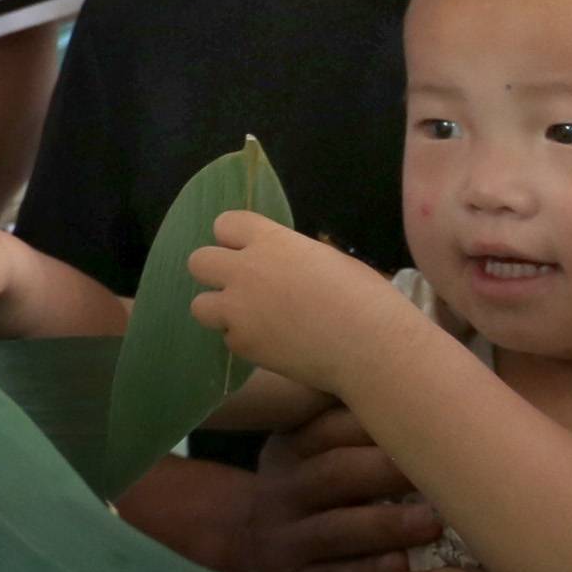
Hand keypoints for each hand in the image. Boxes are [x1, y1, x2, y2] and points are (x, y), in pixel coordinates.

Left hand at [184, 214, 420, 398]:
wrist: (373, 348)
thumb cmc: (368, 299)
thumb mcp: (330, 260)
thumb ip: (293, 257)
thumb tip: (283, 264)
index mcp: (273, 241)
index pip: (225, 224)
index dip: (235, 239)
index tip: (249, 252)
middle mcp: (246, 270)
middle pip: (198, 261)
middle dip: (216, 273)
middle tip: (242, 287)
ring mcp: (238, 309)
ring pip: (199, 305)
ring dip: (220, 310)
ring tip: (250, 320)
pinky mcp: (241, 343)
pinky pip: (227, 338)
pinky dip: (245, 341)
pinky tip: (274, 345)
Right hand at [241, 407, 443, 571]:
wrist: (243, 537)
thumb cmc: (307, 486)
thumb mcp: (309, 450)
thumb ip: (353, 431)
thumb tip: (430, 403)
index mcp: (291, 448)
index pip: (328, 428)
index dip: (374, 423)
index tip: (426, 418)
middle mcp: (283, 489)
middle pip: (334, 474)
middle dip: (388, 470)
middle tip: (443, 469)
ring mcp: (285, 538)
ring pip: (335, 529)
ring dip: (386, 524)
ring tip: (432, 522)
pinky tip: (402, 566)